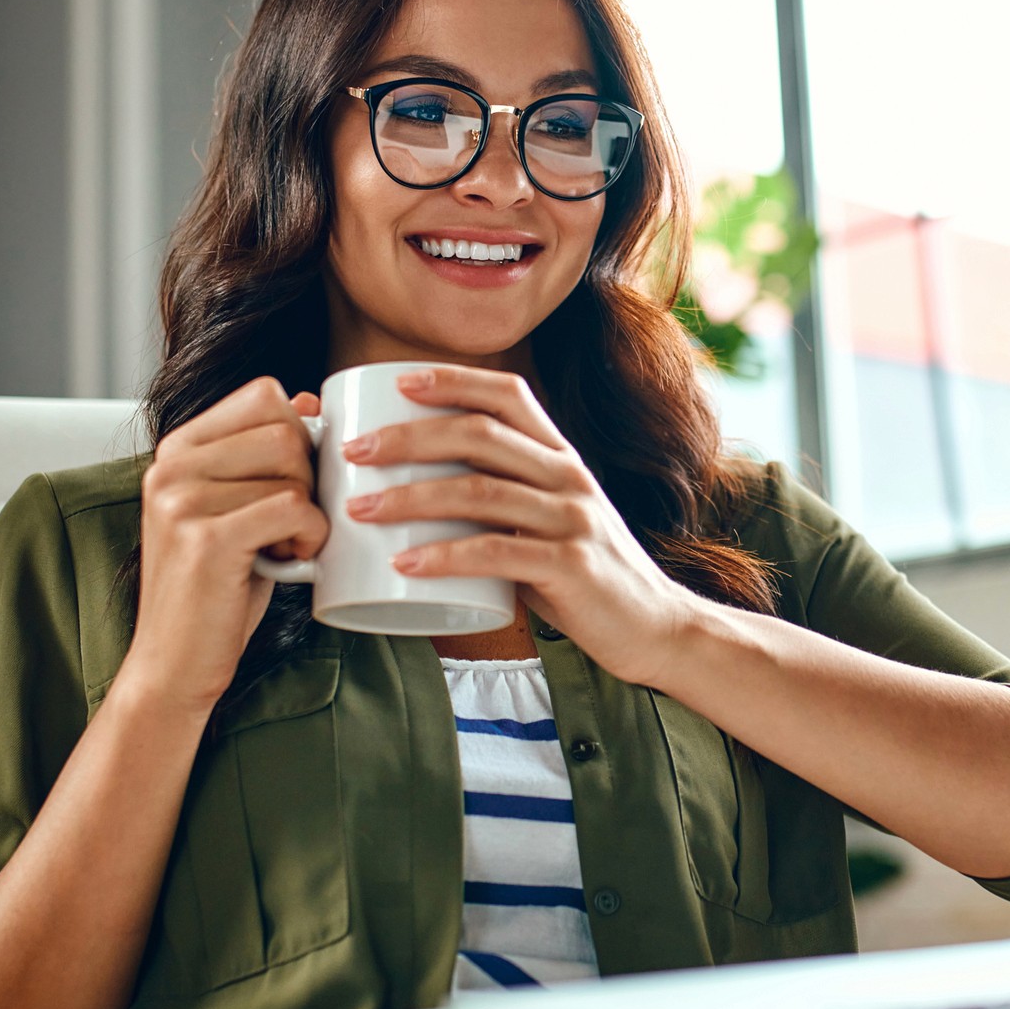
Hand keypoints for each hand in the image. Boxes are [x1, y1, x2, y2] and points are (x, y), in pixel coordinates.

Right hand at [117, 377, 328, 717]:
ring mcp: (182, 500)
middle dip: (309, 476)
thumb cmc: (215, 589)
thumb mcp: (236, 511)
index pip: (263, 395)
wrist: (174, 664)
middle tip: (293, 521)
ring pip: (292, 471)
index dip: (298, 434)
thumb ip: (260, 458)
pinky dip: (310, 535)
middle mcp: (171, 466)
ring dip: (310, 512)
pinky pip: (292, 508)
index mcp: (177, 450)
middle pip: (284, 429)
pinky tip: (292, 560)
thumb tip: (307, 400)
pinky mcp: (205, 538)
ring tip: (287, 545)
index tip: (291, 482)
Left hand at [341, 365, 706, 685]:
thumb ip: (503, 504)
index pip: (508, 395)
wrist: (655, 628)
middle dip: (408, 437)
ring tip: (360, 510)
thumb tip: (421, 495)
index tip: (398, 381)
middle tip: (354, 453)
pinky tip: (406, 562)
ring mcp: (572, 519)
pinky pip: (496, 553)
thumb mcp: (551, 522)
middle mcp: (568, 477)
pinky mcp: (570, 566)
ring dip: (411, 497)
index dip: (453, 381)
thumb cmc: (585, 578)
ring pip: (480, 491)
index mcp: (561, 458)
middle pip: (480, 436)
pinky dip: (445, 556)